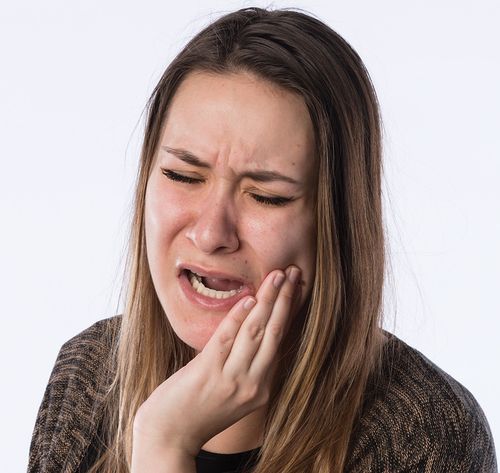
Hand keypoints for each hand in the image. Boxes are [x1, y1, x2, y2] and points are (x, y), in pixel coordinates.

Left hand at [132, 265, 300, 457]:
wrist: (168, 437)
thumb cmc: (197, 411)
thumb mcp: (231, 392)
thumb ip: (245, 366)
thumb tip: (251, 328)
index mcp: (261, 388)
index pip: (279, 342)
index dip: (288, 312)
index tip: (294, 288)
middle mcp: (253, 385)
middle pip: (274, 333)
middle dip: (285, 299)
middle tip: (293, 272)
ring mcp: (232, 380)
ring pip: (256, 332)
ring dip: (268, 300)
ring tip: (278, 276)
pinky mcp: (208, 373)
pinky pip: (227, 338)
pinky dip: (238, 316)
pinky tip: (249, 298)